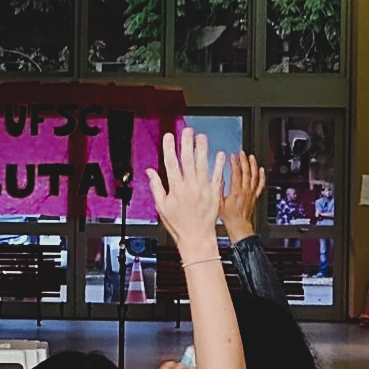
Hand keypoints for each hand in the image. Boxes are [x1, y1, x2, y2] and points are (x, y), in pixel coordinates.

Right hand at [146, 129, 224, 256]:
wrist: (197, 237)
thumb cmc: (179, 224)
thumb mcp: (162, 207)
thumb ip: (156, 187)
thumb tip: (150, 172)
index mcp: (175, 189)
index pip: (171, 163)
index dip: (169, 148)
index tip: (169, 136)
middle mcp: (189, 186)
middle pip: (187, 160)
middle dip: (186, 143)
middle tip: (187, 130)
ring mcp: (203, 189)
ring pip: (202, 164)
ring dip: (202, 149)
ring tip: (201, 137)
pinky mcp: (214, 193)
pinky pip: (217, 176)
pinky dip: (218, 165)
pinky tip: (219, 154)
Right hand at [219, 152, 265, 242]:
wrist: (239, 226)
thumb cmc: (228, 217)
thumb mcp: (218, 203)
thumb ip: (219, 189)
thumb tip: (219, 178)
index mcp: (236, 192)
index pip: (236, 173)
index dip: (234, 163)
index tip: (231, 156)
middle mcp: (245, 191)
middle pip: (246, 172)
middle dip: (243, 161)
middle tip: (241, 153)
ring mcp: (251, 194)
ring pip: (254, 176)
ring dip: (253, 165)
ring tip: (251, 157)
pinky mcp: (255, 197)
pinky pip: (260, 185)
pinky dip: (262, 176)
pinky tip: (261, 170)